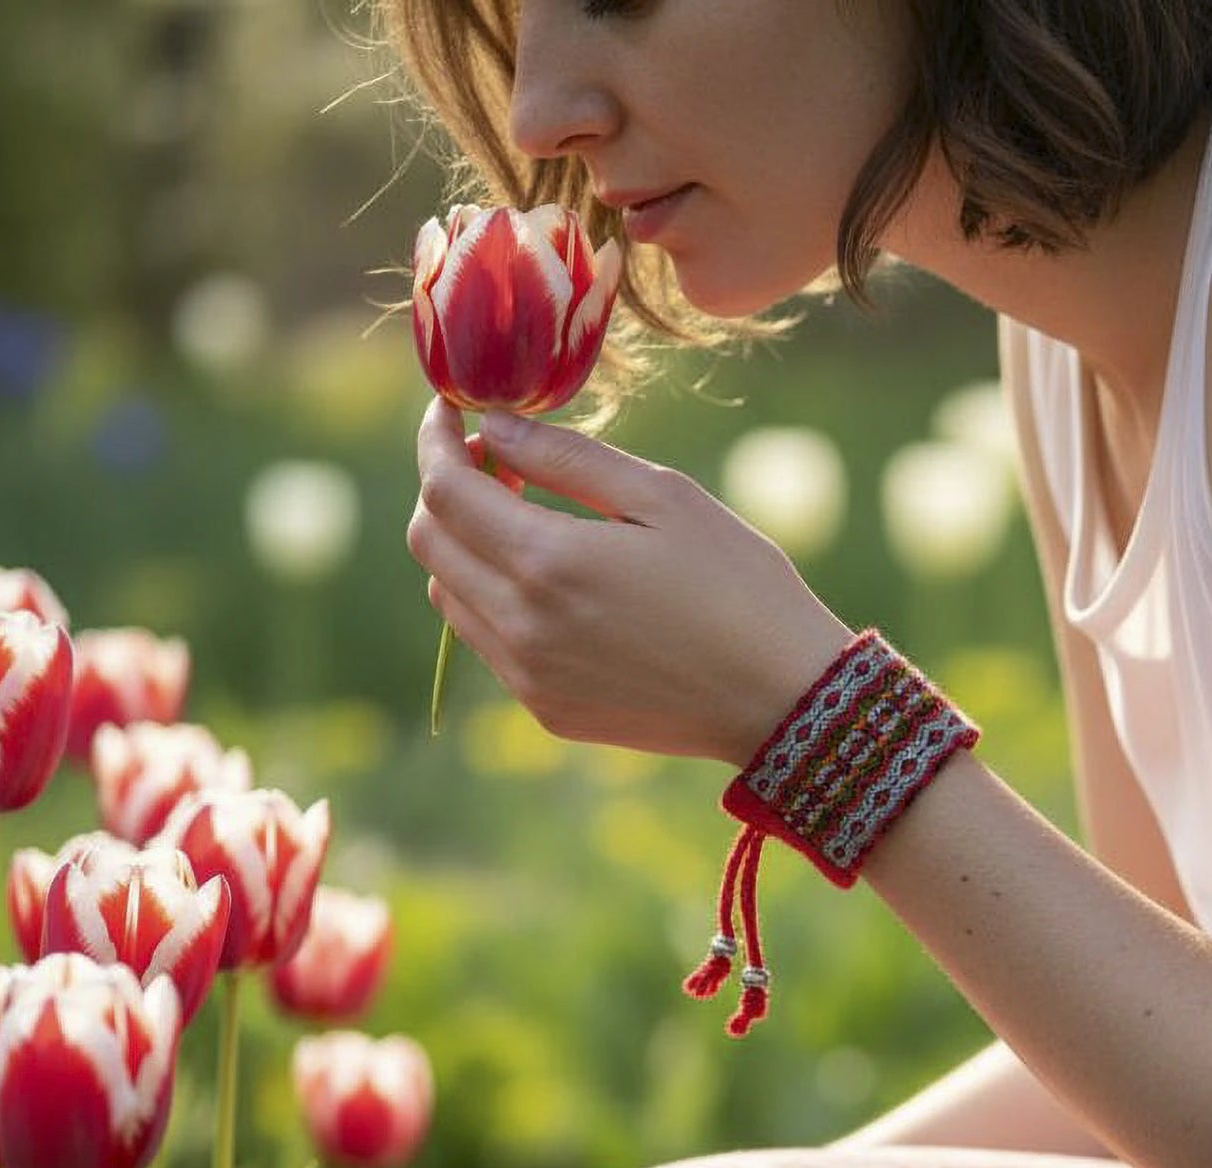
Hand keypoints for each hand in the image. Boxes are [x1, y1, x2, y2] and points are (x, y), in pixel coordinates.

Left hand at [407, 400, 852, 763]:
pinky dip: (497, 601)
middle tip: (500, 464)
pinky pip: (489, 644)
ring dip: (468, 550)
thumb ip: (567, 456)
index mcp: (548, 562)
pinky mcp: (547, 710)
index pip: (444, 489)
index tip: (453, 413)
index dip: (435, 441)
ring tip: (532, 524)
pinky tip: (558, 586)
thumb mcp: (663, 497)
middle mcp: (522, 626)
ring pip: (450, 597)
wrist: (781, 700)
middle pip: (430, 544)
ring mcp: (529, 677)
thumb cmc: (738, 585)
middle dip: (447, 491)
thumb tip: (492, 426)